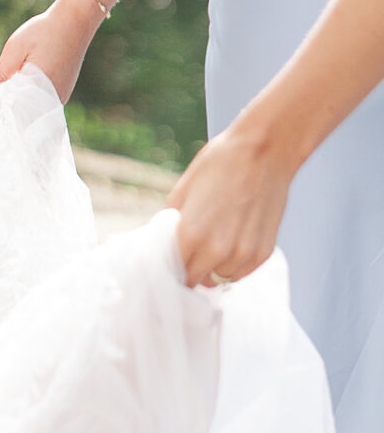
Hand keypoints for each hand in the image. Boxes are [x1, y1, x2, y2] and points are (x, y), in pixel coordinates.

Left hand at [0, 0, 98, 102]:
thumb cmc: (44, 31)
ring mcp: (60, 96)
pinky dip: (30, 95)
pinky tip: (21, 82)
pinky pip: (42, 100)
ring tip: (10, 81)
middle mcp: (53, 98)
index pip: (12, 109)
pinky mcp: (62, 92)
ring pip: (33, 107)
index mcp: (40, 88)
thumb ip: (0, 74)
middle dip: (7, 103)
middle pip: (23, 111)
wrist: (75, 21)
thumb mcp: (16, 49)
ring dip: (19, 99)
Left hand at [168, 127, 292, 289]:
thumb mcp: (183, 190)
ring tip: (214, 246)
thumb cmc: (220, 164)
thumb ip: (173, 222)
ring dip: (214, 269)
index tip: (172, 262)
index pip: (175, 270)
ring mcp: (244, 254)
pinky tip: (232, 244)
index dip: (172, 267)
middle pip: (197, 280)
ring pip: (221, 279)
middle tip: (190, 256)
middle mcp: (219, 250)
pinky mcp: (264, 253)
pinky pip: (242, 272)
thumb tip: (168, 242)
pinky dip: (234, 265)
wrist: (263, 152)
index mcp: (192, 234)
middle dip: (191, 270)